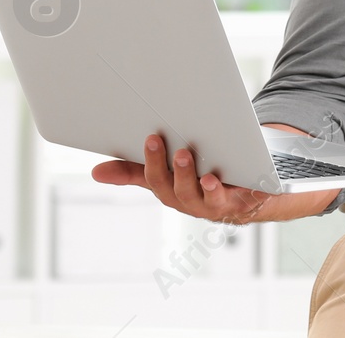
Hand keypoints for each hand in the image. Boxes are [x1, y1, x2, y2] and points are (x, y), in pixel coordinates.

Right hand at [90, 128, 338, 224]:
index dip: (152, 162)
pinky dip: (242, 190)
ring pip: (208, 199)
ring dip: (201, 182)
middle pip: (180, 191)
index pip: (156, 180)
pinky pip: (245, 199)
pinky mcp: (247, 202)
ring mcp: (220, 206)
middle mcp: (194, 203)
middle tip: (174, 146)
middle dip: (176, 170)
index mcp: (172, 193)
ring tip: (197, 162)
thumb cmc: (199, 180)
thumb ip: (134, 172)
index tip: (151, 138)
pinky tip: (232, 178)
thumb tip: (96, 172)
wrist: (247, 195)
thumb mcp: (166, 173)